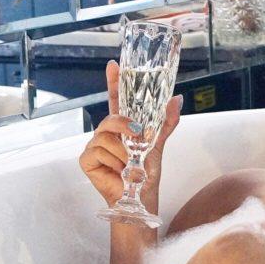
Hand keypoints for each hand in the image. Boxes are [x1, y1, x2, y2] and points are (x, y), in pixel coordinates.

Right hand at [78, 59, 181, 208]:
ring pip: (105, 136)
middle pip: (111, 117)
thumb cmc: (145, 174)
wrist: (140, 198)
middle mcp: (107, 134)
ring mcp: (95, 145)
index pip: (116, 99)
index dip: (114, 82)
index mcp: (122, 127)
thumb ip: (166, 123)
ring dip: (123, 152)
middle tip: (138, 136)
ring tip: (128, 164)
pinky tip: (117, 170)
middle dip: (125, 125)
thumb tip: (177, 100)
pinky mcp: (87, 159)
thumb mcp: (158, 145)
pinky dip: (112, 161)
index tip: (113, 65)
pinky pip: (98, 151)